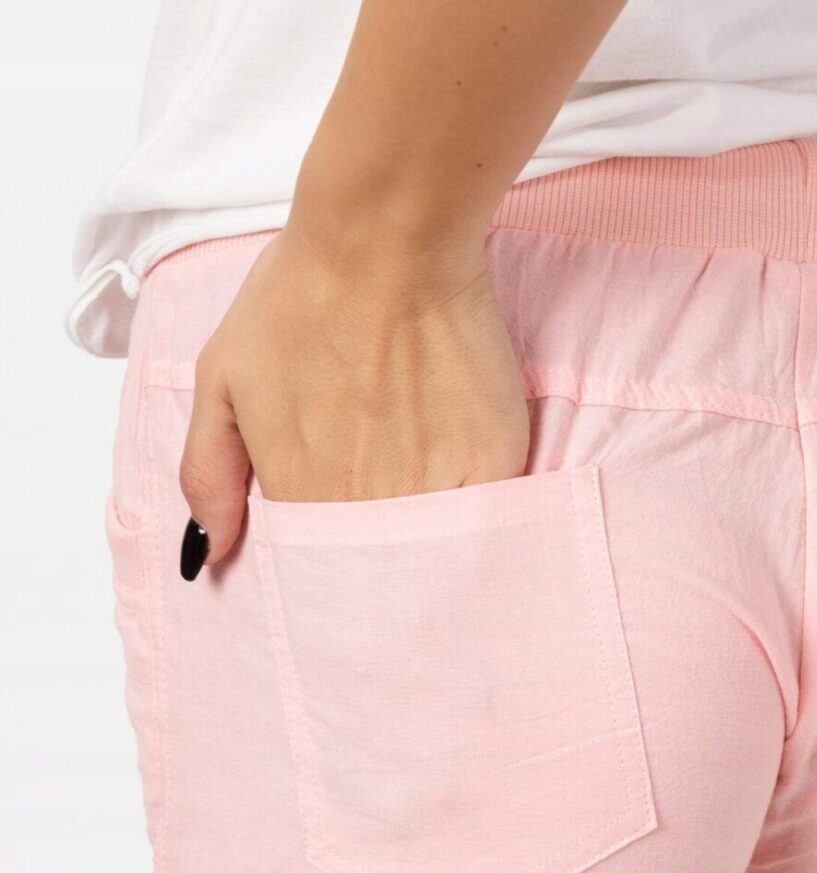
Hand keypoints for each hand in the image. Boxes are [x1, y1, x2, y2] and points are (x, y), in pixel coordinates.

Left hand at [178, 220, 529, 572]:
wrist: (386, 242)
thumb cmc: (300, 297)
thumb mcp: (221, 379)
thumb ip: (207, 474)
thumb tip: (208, 552)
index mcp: (300, 492)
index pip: (314, 566)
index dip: (324, 560)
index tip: (333, 546)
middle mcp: (367, 503)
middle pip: (376, 568)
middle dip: (375, 567)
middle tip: (380, 514)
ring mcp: (434, 486)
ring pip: (431, 551)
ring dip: (426, 547)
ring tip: (420, 499)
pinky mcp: (492, 460)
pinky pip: (486, 519)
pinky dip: (474, 520)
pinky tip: (463, 490)